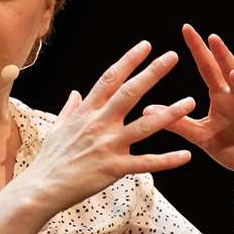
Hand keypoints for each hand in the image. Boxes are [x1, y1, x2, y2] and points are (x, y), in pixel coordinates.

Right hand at [22, 40, 194, 215]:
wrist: (41, 187)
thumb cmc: (49, 159)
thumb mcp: (57, 128)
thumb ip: (69, 109)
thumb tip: (75, 93)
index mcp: (86, 112)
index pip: (110, 79)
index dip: (129, 61)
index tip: (145, 46)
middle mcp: (99, 124)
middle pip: (130, 93)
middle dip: (152, 73)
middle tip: (173, 57)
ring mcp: (108, 145)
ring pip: (145, 126)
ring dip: (170, 113)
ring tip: (191, 102)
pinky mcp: (114, 168)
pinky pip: (146, 163)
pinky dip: (167, 160)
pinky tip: (186, 156)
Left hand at [146, 24, 233, 196]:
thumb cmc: (232, 148)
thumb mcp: (201, 136)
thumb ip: (178, 122)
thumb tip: (147, 109)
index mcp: (223, 98)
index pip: (210, 69)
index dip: (200, 50)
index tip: (186, 30)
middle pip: (233, 74)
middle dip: (223, 56)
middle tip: (212, 38)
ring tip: (233, 75)